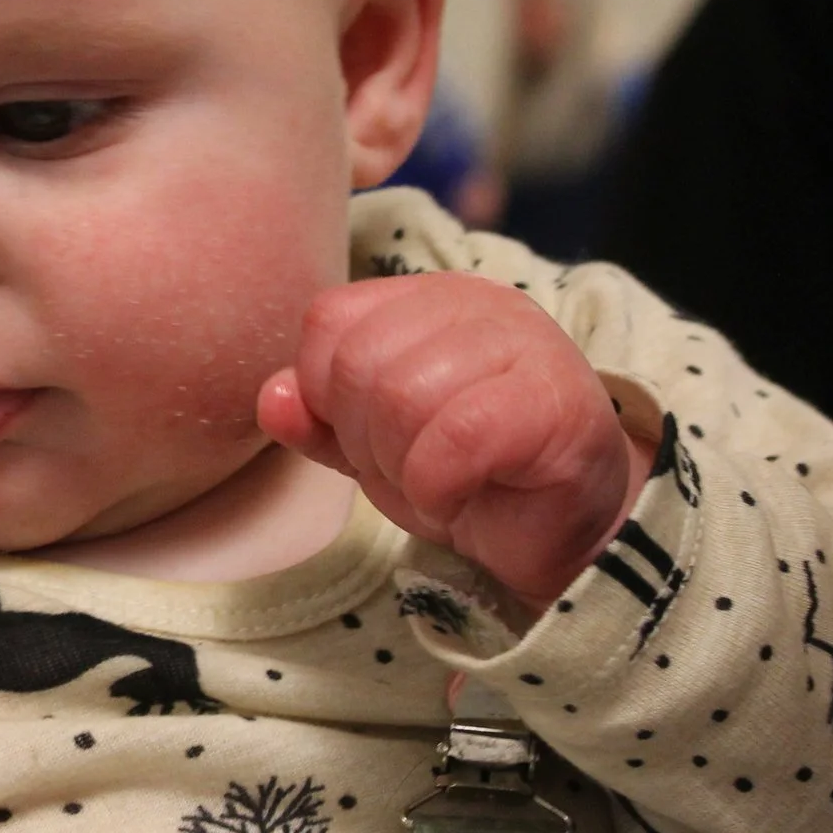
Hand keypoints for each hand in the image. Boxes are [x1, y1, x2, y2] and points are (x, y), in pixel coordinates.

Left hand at [258, 272, 645, 609]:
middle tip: (409, 469)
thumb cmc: (467, 477)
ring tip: (436, 483)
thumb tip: (271, 397)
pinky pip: (455, 439)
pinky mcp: (555, 403)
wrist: (561, 535)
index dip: (327, 395)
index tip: (368, 437)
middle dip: (364, 439)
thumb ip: (319, 417)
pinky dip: (437, 487)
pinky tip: (459, 498)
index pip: (329, 320)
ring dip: (402, 466)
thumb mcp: (373, 444)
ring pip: (402, 396)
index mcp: (425, 297)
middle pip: (359, 362)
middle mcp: (476, 302)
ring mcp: (524, 344)